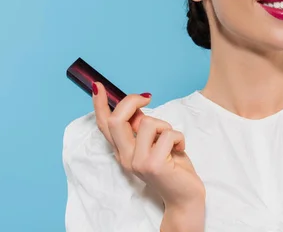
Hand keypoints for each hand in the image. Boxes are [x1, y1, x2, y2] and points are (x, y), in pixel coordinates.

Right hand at [92, 82, 204, 230]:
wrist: (185, 197)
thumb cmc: (173, 167)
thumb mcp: (154, 144)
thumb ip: (142, 129)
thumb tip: (136, 107)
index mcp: (123, 151)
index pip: (105, 126)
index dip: (100, 105)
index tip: (98, 86)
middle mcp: (125, 157)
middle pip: (117, 120)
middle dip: (132, 101)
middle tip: (147, 99)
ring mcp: (137, 162)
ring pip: (147, 123)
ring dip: (165, 126)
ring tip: (172, 142)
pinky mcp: (153, 165)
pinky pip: (168, 134)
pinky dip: (179, 138)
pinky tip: (180, 150)